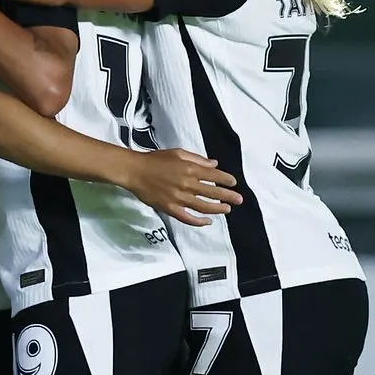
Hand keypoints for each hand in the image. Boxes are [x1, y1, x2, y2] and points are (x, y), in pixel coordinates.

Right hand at [120, 148, 241, 226]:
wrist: (135, 171)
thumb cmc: (156, 159)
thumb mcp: (178, 153)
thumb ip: (197, 159)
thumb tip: (214, 164)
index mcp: (190, 168)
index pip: (214, 176)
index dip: (226, 180)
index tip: (233, 183)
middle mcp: (187, 184)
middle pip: (212, 192)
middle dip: (228, 196)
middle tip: (239, 200)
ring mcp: (179, 198)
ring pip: (203, 206)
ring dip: (218, 209)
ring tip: (227, 210)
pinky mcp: (170, 208)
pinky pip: (187, 218)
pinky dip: (199, 221)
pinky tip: (207, 221)